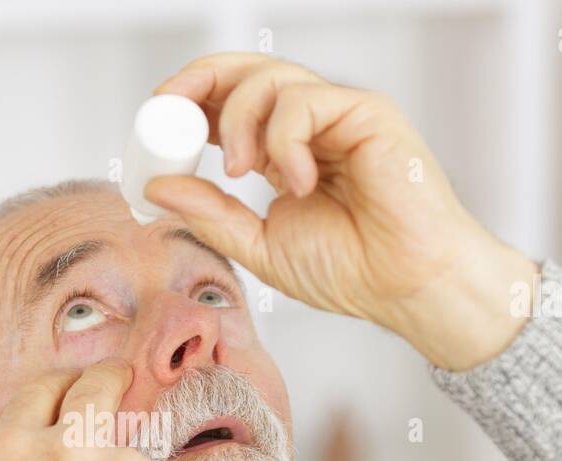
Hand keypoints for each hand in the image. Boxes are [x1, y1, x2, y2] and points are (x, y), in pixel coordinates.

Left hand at [145, 53, 538, 369]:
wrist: (407, 289)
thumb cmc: (353, 271)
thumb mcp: (259, 246)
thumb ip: (210, 214)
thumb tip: (156, 187)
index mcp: (283, 152)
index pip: (228, 105)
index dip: (188, 103)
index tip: (155, 122)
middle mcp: (310, 127)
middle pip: (246, 71)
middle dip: (198, 80)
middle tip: (169, 109)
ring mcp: (339, 116)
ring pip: (271, 78)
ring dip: (238, 120)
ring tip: (239, 172)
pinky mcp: (367, 114)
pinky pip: (306, 102)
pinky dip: (286, 140)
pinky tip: (298, 182)